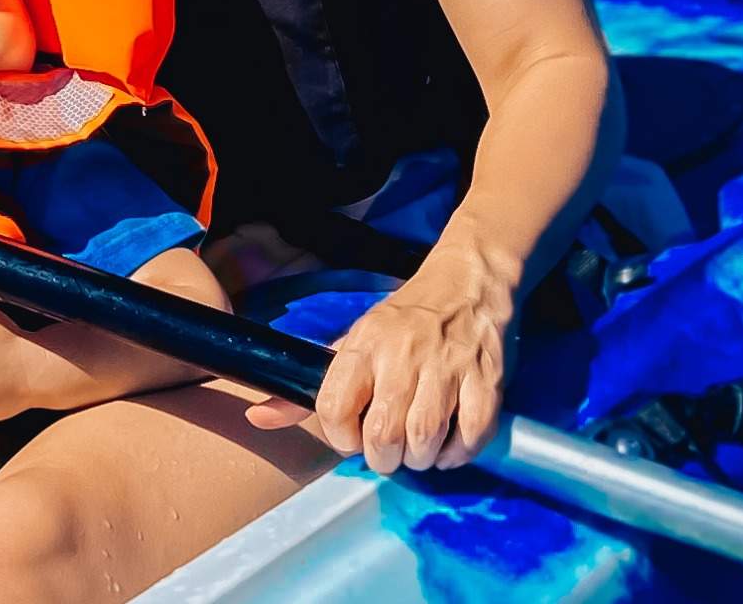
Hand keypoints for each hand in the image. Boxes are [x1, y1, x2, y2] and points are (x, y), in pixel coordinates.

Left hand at [245, 248, 516, 472]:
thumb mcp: (350, 345)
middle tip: (389, 453)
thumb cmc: (402, 322)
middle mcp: (402, 356)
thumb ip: (307, 389)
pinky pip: (472, 433)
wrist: (467, 284)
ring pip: (425, 437)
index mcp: (363, 347)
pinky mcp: (485, 378)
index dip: (340, 438)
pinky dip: (458, 453)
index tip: (351, 440)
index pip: (333, 407)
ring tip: (418, 451)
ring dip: (419, 458)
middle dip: (383, 458)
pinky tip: (448, 448)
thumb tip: (257, 418)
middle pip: (383, 433)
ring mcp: (447, 366)